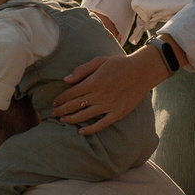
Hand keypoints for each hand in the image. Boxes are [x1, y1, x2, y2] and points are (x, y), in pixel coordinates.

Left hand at [53, 44, 167, 135]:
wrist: (142, 71)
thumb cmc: (120, 64)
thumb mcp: (99, 61)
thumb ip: (82, 70)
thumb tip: (66, 80)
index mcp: (93, 82)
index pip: (71, 93)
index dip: (60, 99)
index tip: (53, 103)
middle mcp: (98, 96)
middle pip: (75, 105)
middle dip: (61, 110)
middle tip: (52, 114)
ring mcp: (108, 106)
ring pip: (85, 116)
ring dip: (71, 119)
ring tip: (62, 121)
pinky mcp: (118, 113)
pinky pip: (102, 124)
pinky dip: (91, 129)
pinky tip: (81, 132)